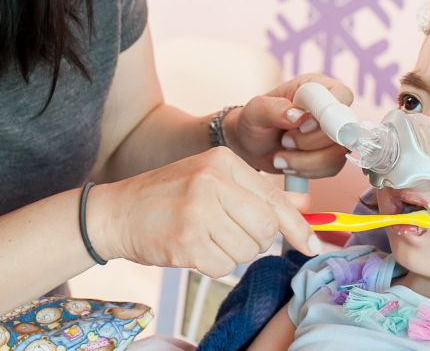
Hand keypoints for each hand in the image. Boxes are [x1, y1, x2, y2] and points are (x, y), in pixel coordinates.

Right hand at [87, 147, 321, 277]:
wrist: (118, 212)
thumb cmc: (169, 196)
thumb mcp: (212, 180)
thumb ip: (257, 193)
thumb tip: (305, 206)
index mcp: (222, 161)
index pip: (274, 200)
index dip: (297, 227)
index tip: (312, 245)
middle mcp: (211, 181)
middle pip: (265, 229)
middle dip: (256, 241)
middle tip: (230, 234)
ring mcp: (197, 211)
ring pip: (246, 251)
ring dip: (231, 253)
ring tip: (205, 236)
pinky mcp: (185, 241)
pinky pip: (223, 267)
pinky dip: (212, 265)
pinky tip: (192, 248)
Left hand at [226, 73, 352, 177]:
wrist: (251, 143)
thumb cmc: (254, 121)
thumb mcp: (255, 111)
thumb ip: (274, 109)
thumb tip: (300, 117)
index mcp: (316, 86)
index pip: (341, 95)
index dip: (326, 115)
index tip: (301, 126)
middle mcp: (330, 108)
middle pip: (341, 130)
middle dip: (308, 143)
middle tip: (284, 141)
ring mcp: (333, 133)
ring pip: (337, 154)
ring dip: (305, 162)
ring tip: (281, 156)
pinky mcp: (330, 154)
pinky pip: (331, 168)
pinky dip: (307, 171)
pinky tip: (289, 164)